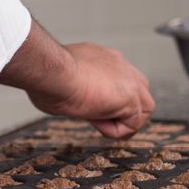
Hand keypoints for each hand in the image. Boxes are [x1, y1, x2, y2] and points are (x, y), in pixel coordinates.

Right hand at [0, 23, 154, 139]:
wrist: (52, 72)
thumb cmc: (46, 76)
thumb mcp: (58, 79)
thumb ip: (69, 86)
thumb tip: (59, 94)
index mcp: (102, 58)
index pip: (118, 79)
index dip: (107, 98)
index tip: (87, 104)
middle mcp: (120, 65)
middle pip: (139, 90)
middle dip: (123, 109)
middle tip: (96, 117)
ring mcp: (128, 80)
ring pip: (142, 108)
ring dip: (120, 121)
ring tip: (95, 120)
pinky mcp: (130, 97)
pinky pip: (133, 123)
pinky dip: (115, 130)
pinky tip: (94, 121)